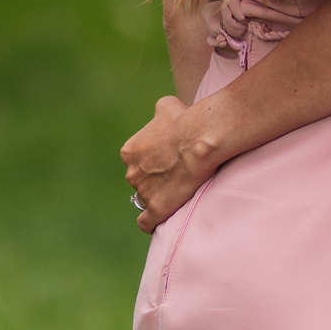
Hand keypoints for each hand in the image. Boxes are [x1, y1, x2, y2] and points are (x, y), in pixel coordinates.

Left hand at [122, 96, 216, 231]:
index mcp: (130, 151)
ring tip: (179, 193)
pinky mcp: (157, 207)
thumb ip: (158, 114)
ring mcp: (144, 191)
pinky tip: (157, 223)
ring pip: (146, 199)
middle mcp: (132, 172)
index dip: (152, 162)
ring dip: (159, 197)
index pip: (137, 162)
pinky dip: (150, 224)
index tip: (168, 160)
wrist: (200, 137)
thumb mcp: (166, 106)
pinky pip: (146, 222)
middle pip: (141, 181)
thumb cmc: (185, 119)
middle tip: (177, 175)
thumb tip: (161, 114)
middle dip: (155, 179)